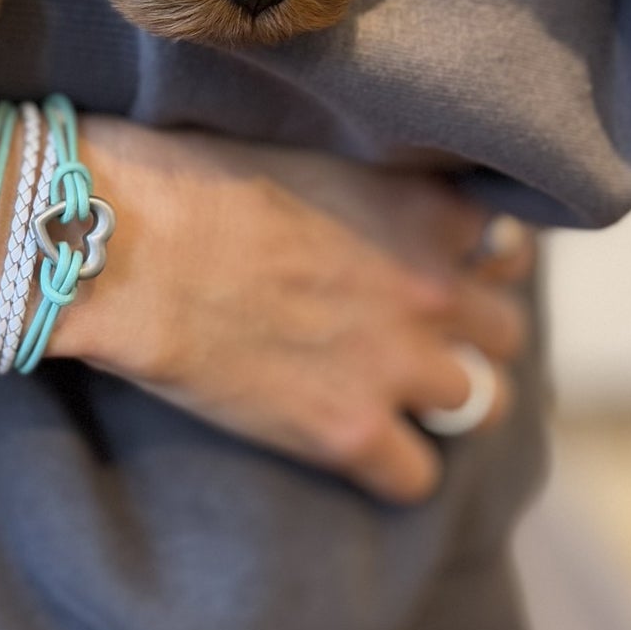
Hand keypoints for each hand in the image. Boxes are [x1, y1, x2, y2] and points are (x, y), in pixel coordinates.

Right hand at [63, 120, 533, 502]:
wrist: (124, 246)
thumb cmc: (186, 179)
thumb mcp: (304, 150)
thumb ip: (367, 186)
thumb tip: (369, 208)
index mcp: (422, 209)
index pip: (502, 246)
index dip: (468, 260)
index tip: (436, 266)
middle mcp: (430, 288)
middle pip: (506, 329)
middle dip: (468, 333)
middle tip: (411, 334)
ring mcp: (396, 365)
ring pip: (486, 404)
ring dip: (443, 400)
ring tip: (389, 390)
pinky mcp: (349, 431)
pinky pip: (417, 478)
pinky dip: (391, 467)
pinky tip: (350, 440)